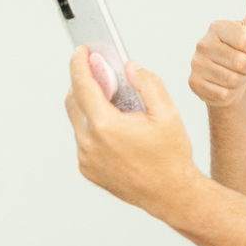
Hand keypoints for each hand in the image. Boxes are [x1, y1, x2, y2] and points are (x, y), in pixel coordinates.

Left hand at [64, 46, 198, 217]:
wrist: (171, 195)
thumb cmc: (171, 157)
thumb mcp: (168, 113)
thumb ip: (148, 83)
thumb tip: (130, 67)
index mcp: (106, 126)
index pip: (83, 85)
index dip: (80, 63)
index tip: (81, 50)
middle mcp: (89, 143)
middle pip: (74, 100)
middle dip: (83, 81)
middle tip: (100, 70)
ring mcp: (86, 158)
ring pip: (78, 120)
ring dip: (89, 104)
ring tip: (112, 98)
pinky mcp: (87, 169)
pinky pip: (83, 139)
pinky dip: (93, 125)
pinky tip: (114, 123)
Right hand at [188, 0, 245, 107]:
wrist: (235, 81)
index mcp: (217, 27)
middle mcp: (202, 43)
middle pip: (240, 63)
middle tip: (244, 66)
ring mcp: (195, 63)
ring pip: (231, 80)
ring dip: (239, 81)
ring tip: (235, 74)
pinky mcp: (193, 82)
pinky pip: (222, 93)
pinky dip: (229, 93)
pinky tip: (224, 85)